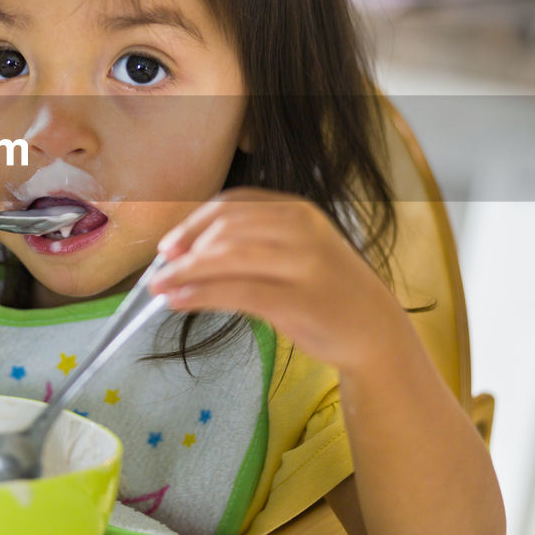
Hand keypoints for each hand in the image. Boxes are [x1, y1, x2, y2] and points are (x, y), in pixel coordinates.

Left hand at [150, 187, 404, 374]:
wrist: (376, 331)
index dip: (194, 222)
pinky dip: (200, 295)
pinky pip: (238, 292)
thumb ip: (252, 242)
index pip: (233, 203)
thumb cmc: (326, 291)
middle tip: (158, 269)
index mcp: (297, 211)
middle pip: (226, 227)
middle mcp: (302, 229)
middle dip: (184, 247)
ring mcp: (304, 264)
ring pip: (227, 257)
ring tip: (160, 288)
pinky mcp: (300, 301)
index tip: (167, 245)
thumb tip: (187, 250)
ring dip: (185, 272)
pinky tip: (179, 302)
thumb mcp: (295, 252)